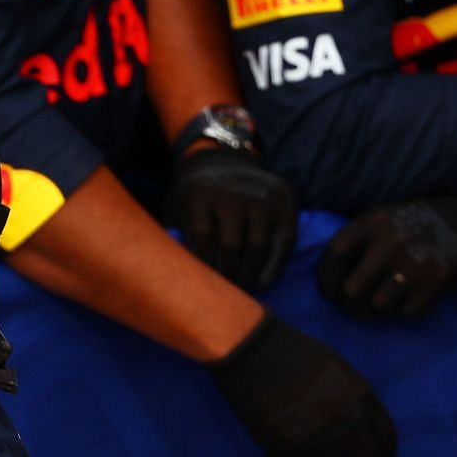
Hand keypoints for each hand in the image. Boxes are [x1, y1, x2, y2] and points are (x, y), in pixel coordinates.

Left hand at [163, 147, 299, 290]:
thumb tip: (172, 277)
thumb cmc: (193, 198)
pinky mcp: (284, 201)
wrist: (222, 162)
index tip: (200, 289)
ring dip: (249, 274)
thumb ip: (173, 235)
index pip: (202, 238)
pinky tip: (263, 282)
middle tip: (223, 295)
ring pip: (258, 245)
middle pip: (232, 246)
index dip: (202, 268)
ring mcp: (261, 197)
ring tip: (241, 290)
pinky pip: (284, 241)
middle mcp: (232, 194)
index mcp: (199, 196)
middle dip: (227, 275)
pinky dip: (275, 265)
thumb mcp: (175, 207)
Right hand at [210, 312, 396, 456]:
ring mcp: (316, 438)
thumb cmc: (292, 352)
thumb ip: (352, 402)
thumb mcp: (338, 371)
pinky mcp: (284, 447)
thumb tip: (355, 430)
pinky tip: (275, 448)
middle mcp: (347, 424)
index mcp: (363, 400)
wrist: (253, 350)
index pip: (387, 440)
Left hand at [318, 198, 456, 319]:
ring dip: (380, 309)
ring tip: (386, 301)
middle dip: (350, 306)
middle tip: (355, 308)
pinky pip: (407, 312)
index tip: (329, 293)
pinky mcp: (437, 280)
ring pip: (378, 306)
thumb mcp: (386, 218)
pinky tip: (411, 299)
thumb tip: (330, 278)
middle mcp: (391, 241)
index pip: (334, 255)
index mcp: (374, 221)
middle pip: (351, 291)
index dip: (325, 280)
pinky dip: (407, 311)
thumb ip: (360, 240)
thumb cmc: (421, 221)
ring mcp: (415, 262)